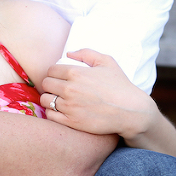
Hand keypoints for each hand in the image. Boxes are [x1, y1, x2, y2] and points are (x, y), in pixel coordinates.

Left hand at [40, 49, 155, 140]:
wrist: (130, 111)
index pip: (51, 70)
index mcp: (75, 73)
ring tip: (58, 99)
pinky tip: (61, 110)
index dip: (54, 73)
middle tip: (58, 88)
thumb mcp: (107, 62)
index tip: (59, 77)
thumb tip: (68, 53)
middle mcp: (70, 89)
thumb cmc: (120, 86)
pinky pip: (50, 115)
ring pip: (45, 100)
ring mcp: (69, 107)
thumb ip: (86, 53)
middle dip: (51, 85)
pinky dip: (52, 112)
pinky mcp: (71, 122)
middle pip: (46, 84)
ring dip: (49, 98)